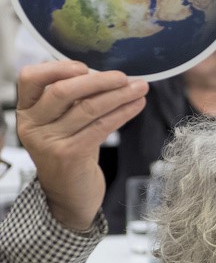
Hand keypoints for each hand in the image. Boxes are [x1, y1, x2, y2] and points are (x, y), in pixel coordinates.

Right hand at [17, 62, 146, 230]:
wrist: (69, 196)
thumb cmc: (69, 153)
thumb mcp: (62, 124)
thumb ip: (71, 101)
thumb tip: (104, 74)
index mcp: (27, 111)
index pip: (30, 78)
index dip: (57, 68)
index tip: (85, 66)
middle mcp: (32, 125)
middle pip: (62, 91)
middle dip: (98, 81)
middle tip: (125, 77)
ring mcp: (49, 141)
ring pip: (87, 108)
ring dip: (119, 95)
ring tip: (140, 87)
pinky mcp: (70, 155)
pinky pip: (101, 126)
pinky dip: (123, 112)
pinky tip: (137, 105)